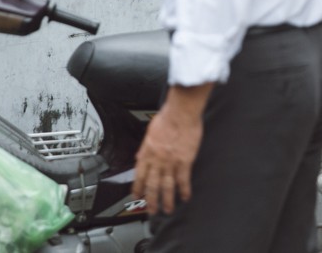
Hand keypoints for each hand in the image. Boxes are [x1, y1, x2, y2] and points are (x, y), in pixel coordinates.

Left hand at [131, 86, 208, 214]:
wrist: (181, 112)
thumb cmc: (167, 117)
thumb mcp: (150, 132)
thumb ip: (144, 147)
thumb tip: (139, 156)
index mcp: (147, 152)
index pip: (139, 175)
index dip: (137, 188)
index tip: (137, 196)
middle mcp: (157, 160)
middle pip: (152, 185)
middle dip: (151, 200)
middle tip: (152, 210)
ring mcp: (171, 162)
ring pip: (167, 186)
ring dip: (167, 200)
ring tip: (168, 209)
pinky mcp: (185, 161)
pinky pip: (183, 179)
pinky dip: (184, 189)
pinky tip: (185, 196)